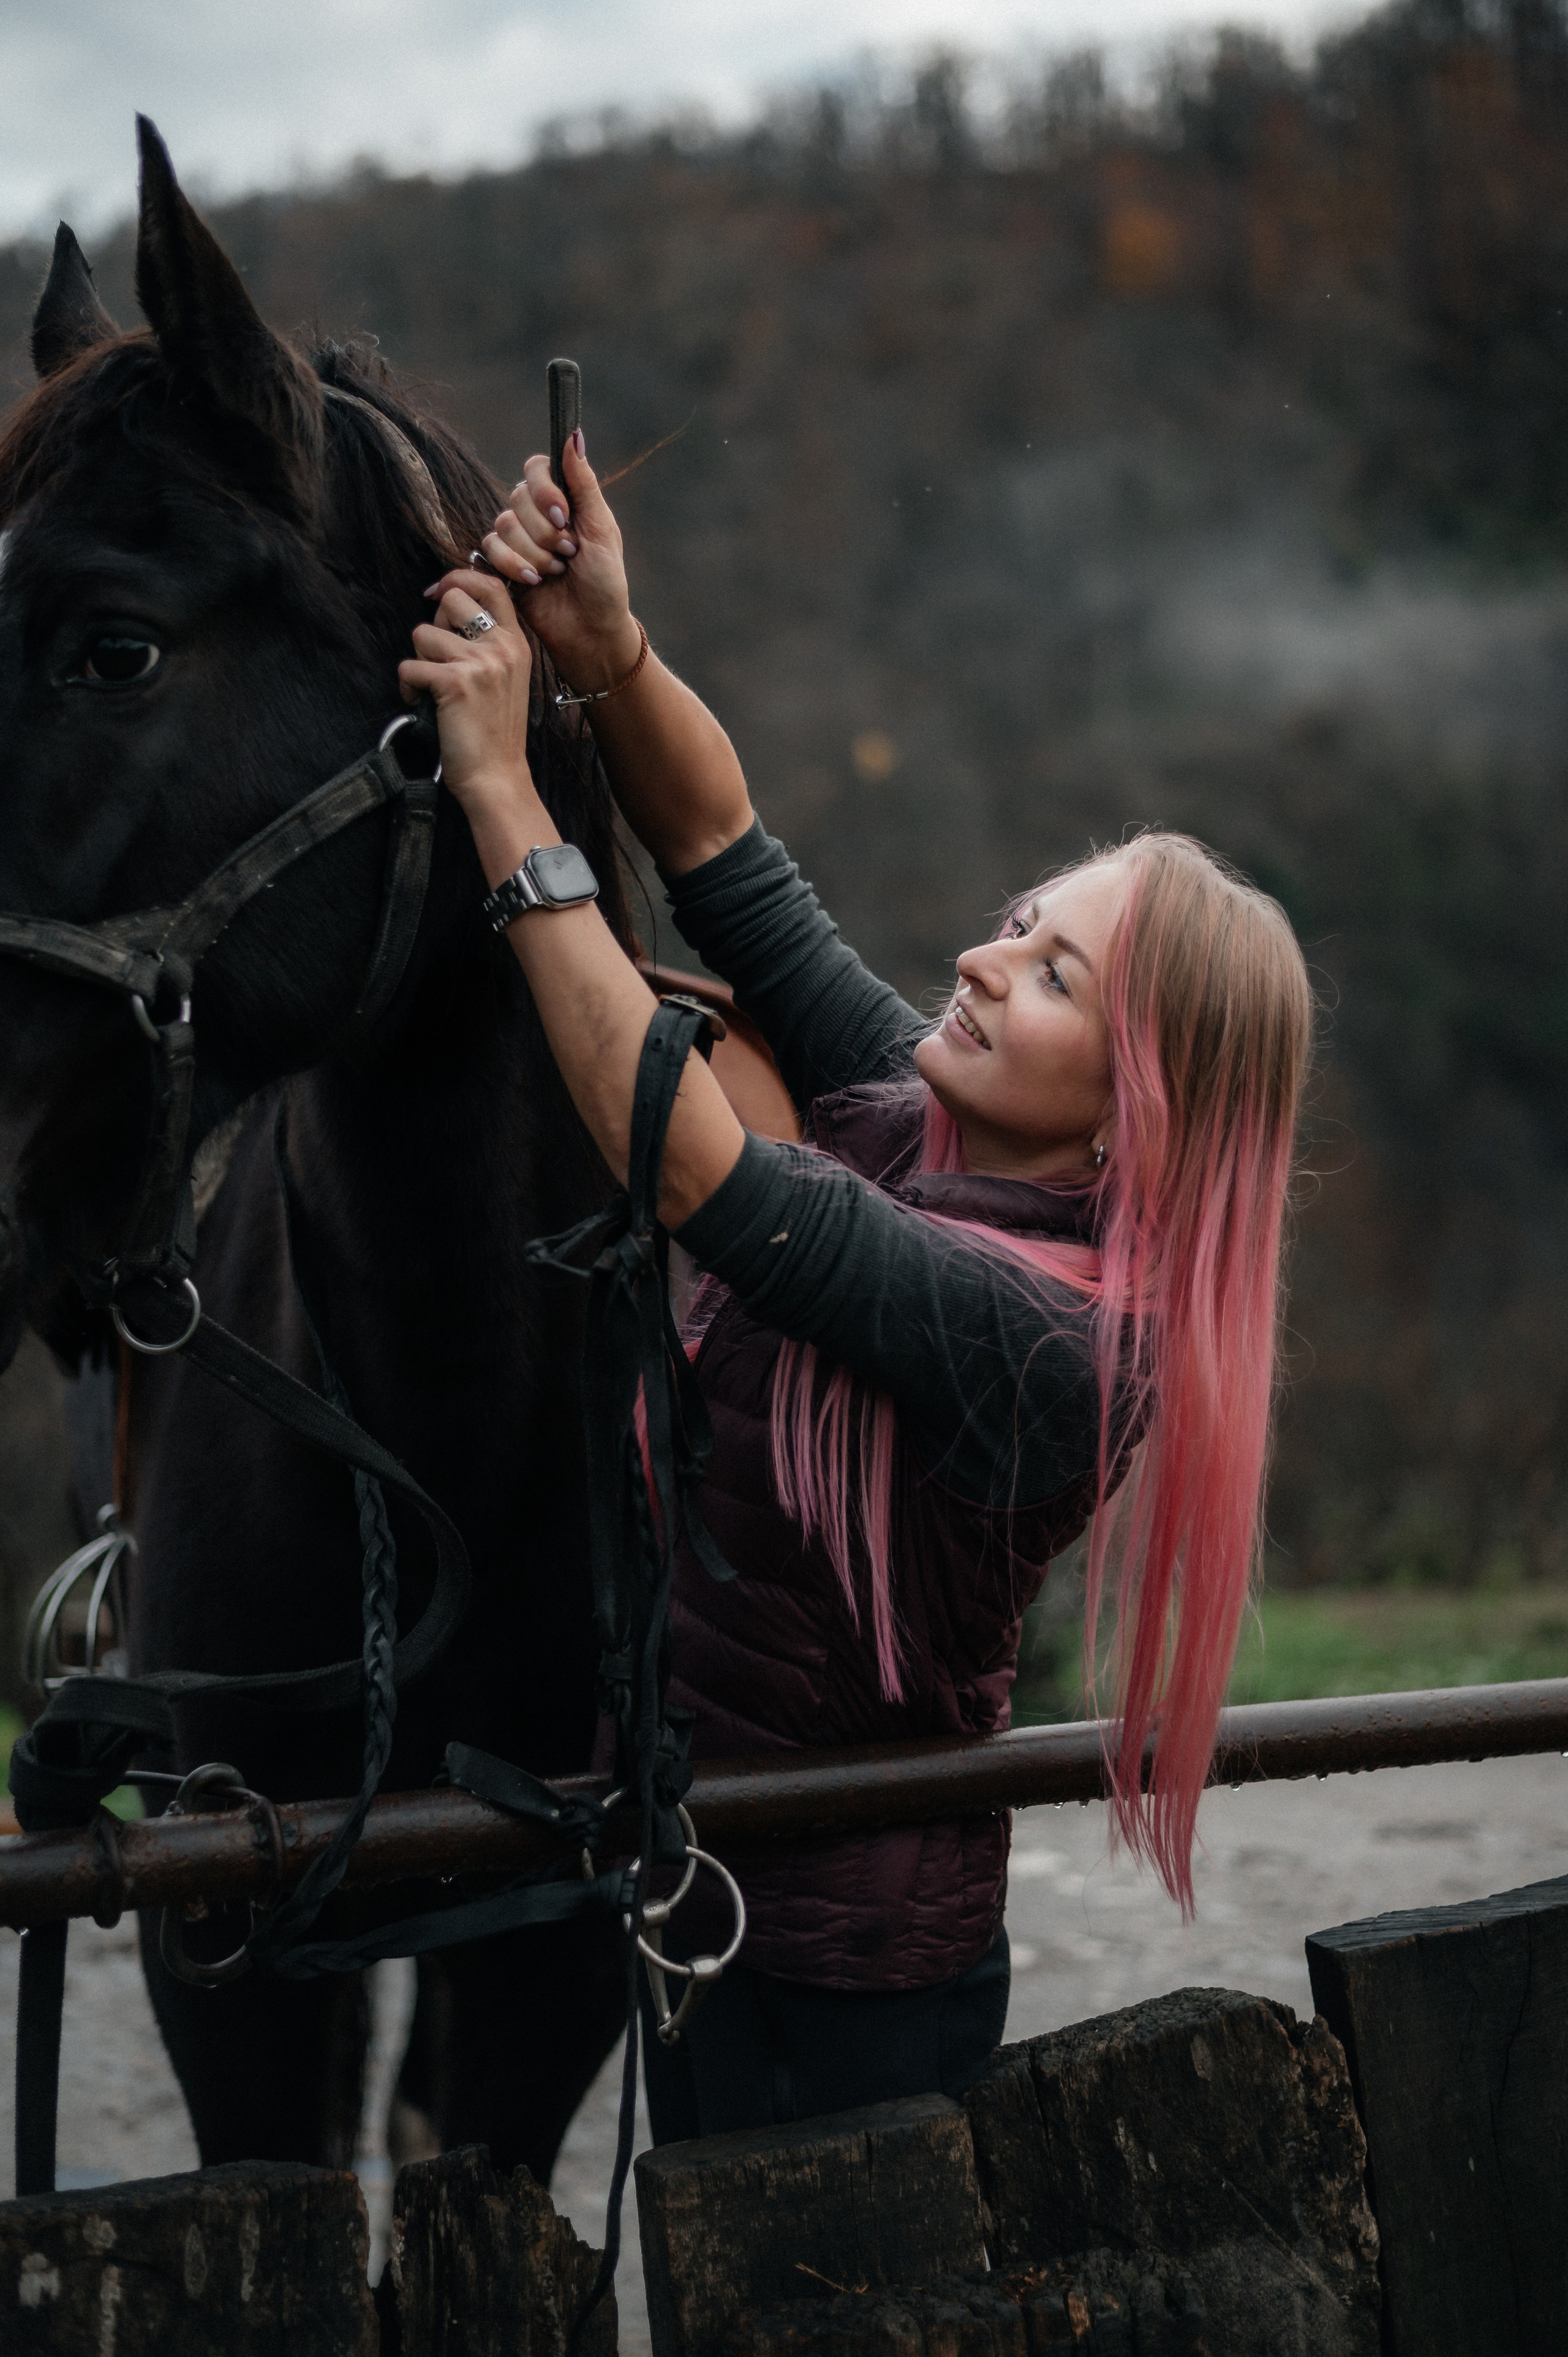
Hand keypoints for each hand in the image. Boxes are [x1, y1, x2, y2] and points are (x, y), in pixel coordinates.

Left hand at [397, 571, 537, 821]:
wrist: (497, 777)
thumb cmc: (494, 732)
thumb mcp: (505, 678)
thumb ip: (488, 643)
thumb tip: (448, 607)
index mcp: (516, 643)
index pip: (491, 585)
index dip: (458, 577)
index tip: (437, 592)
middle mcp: (502, 647)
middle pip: (451, 598)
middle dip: (433, 624)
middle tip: (438, 658)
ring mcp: (480, 663)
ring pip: (423, 632)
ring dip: (419, 660)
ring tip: (433, 688)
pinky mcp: (454, 683)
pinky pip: (409, 666)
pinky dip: (408, 687)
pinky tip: (424, 703)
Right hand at [475, 433, 640, 692]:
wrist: (591, 629)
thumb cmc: (605, 582)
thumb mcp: (601, 529)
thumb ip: (583, 483)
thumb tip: (573, 434)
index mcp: (562, 500)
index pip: (534, 467)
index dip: (543, 489)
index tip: (564, 514)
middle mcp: (536, 516)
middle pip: (518, 498)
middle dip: (545, 532)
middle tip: (569, 553)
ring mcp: (517, 541)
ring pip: (502, 526)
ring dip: (534, 553)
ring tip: (556, 572)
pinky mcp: (502, 566)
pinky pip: (490, 550)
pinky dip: (514, 566)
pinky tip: (535, 582)